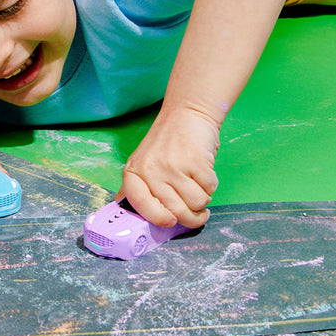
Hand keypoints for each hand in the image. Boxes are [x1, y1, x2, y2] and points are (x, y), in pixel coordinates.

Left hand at [120, 104, 220, 228]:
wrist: (187, 114)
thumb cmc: (166, 143)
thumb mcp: (142, 163)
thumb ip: (135, 187)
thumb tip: (124, 209)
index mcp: (134, 172)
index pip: (140, 204)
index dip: (157, 218)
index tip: (170, 222)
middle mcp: (151, 170)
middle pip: (175, 211)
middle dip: (192, 218)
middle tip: (198, 215)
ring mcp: (174, 166)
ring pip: (196, 203)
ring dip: (203, 200)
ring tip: (198, 186)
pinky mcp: (196, 162)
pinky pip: (209, 189)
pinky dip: (211, 185)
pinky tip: (204, 173)